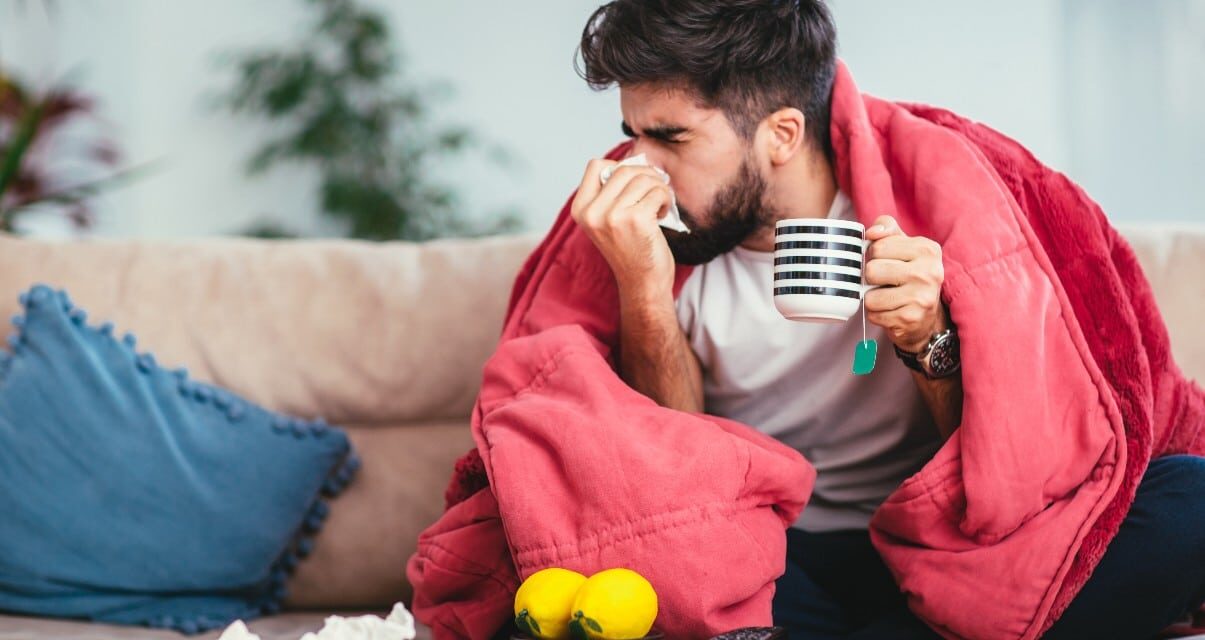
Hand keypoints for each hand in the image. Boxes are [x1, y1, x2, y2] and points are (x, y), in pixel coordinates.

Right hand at [570, 159, 676, 301]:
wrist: (642, 284)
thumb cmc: (631, 249)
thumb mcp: (608, 219)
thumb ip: (612, 192)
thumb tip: (637, 160)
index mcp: (580, 209)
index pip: (596, 165)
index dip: (619, 168)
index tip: (632, 185)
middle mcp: (592, 212)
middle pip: (624, 169)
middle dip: (646, 176)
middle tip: (654, 193)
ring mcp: (612, 216)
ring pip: (643, 178)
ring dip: (659, 189)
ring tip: (659, 206)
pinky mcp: (635, 220)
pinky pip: (657, 192)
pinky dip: (666, 200)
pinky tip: (663, 215)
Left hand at [863, 215, 947, 352]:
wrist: (927, 316)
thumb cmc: (910, 275)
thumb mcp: (903, 246)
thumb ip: (887, 228)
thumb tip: (871, 232)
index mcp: (927, 249)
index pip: (878, 247)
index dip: (874, 255)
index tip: (885, 261)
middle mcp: (929, 272)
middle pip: (872, 270)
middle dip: (871, 278)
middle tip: (884, 281)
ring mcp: (921, 297)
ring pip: (870, 296)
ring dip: (872, 298)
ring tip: (887, 296)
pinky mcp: (911, 319)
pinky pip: (874, 315)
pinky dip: (876, 314)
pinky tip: (891, 311)